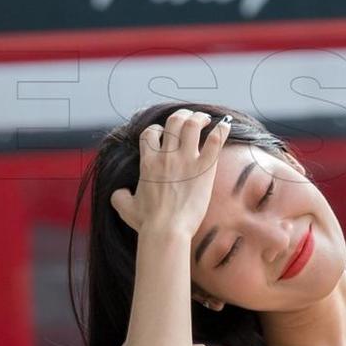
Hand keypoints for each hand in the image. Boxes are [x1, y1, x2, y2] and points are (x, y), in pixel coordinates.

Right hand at [108, 108, 230, 245]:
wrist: (166, 230)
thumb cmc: (147, 222)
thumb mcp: (126, 207)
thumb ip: (119, 196)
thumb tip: (119, 192)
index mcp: (148, 162)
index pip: (150, 132)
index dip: (157, 129)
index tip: (163, 133)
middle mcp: (166, 156)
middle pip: (173, 121)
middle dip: (181, 115)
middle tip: (189, 118)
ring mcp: (186, 161)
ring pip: (192, 125)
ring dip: (199, 117)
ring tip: (206, 118)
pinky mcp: (204, 170)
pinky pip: (215, 142)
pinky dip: (222, 130)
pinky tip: (226, 125)